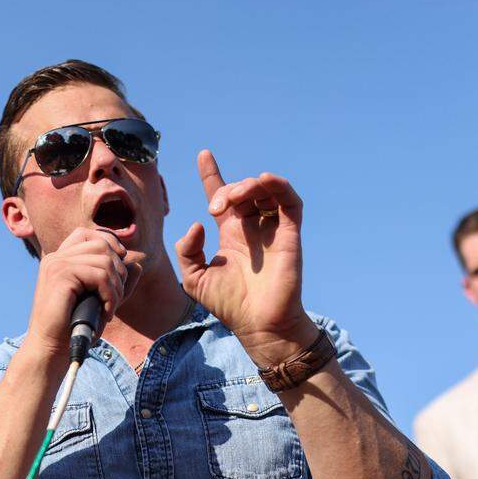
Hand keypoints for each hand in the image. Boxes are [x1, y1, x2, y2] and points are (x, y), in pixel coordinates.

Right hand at [24, 227, 141, 363]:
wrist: (52, 348)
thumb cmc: (75, 326)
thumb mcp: (102, 299)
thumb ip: (118, 281)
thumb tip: (138, 261)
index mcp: (60, 259)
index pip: (88, 234)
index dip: (110, 246)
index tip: (118, 272)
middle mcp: (56, 257)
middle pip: (101, 243)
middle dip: (118, 270)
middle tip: (114, 298)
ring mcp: (57, 264)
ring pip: (104, 259)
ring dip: (116, 286)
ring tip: (110, 308)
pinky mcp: (60, 275)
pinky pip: (100, 275)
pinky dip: (110, 295)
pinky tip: (106, 312)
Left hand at [176, 150, 316, 366]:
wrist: (259, 324)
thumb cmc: (229, 305)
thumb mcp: (194, 279)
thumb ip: (188, 250)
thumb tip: (198, 223)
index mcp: (231, 235)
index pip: (223, 197)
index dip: (212, 175)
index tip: (203, 154)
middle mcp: (252, 228)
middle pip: (242, 190)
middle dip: (227, 188)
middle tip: (215, 207)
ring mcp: (271, 229)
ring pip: (265, 190)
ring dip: (248, 185)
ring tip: (233, 199)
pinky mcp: (290, 233)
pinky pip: (289, 200)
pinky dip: (277, 185)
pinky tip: (262, 182)